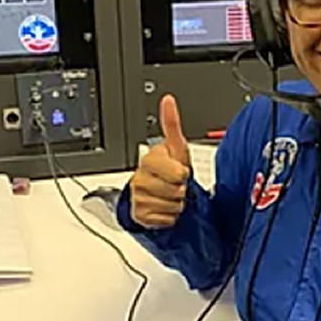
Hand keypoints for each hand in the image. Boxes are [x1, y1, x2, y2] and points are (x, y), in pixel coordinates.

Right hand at [129, 94, 191, 228]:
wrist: (157, 194)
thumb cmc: (170, 170)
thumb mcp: (176, 148)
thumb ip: (171, 124)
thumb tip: (168, 100)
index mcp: (150, 159)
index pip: (176, 172)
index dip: (182, 174)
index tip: (181, 171)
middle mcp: (140, 177)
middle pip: (174, 191)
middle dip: (180, 191)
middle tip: (176, 186)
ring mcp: (137, 197)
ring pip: (170, 206)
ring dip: (175, 205)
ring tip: (169, 196)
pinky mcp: (138, 215)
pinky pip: (163, 220)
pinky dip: (167, 217)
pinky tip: (162, 208)